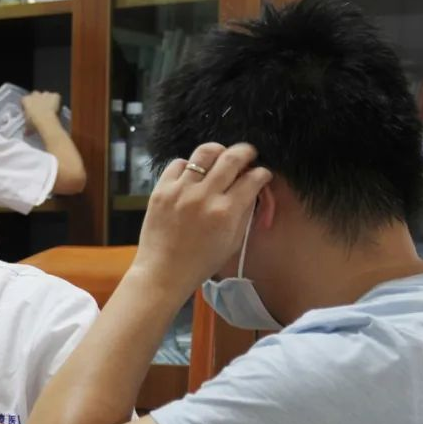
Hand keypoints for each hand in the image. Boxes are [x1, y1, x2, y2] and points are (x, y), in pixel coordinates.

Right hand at [21, 91, 61, 127]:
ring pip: (45, 95)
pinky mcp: (55, 95)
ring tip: (48, 109)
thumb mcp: (28, 127)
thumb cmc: (34, 123)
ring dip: (46, 100)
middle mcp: (35, 94)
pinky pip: (55, 96)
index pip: (24, 100)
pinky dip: (56, 101)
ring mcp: (46, 94)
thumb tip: (26, 133)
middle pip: (35, 95)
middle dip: (36, 100)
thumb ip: (26, 127)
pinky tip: (56, 108)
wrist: (47, 121)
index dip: (26, 106)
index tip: (28, 112)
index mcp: (26, 100)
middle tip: (39, 110)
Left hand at [131, 142, 271, 296]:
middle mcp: (204, 197)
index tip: (261, 174)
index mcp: (226, 212)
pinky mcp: (161, 190)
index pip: (252, 179)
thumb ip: (244, 211)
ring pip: (205, 153)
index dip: (262, 173)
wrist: (163, 271)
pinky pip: (178, 164)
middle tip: (248, 155)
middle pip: (232, 157)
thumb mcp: (233, 241)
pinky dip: (190, 166)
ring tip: (221, 158)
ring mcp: (180, 191)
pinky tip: (193, 176)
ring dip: (218, 152)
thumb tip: (252, 187)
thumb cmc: (201, 261)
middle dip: (246, 152)